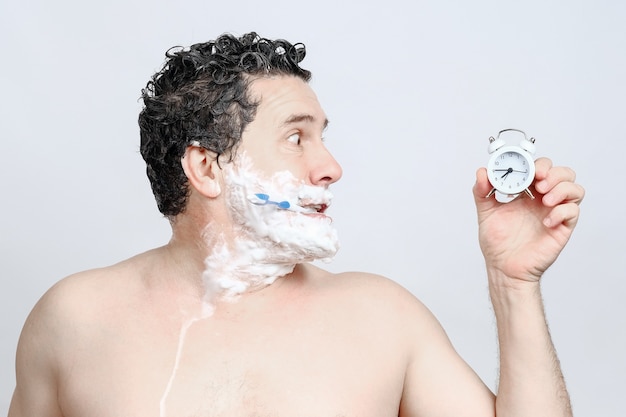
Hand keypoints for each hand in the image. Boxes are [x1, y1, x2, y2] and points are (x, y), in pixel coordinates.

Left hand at [473, 157, 584, 283]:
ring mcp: (554, 213)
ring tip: (545, 199)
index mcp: (526, 193)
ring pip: (575, 189)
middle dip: (552, 172)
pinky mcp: (562, 228)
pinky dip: (562, 211)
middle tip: (538, 182)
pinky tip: (546, 221)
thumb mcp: (485, 213)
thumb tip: (482, 172)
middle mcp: (542, 200)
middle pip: (562, 173)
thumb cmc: (497, 242)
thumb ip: (481, 191)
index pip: (540, 168)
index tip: (527, 168)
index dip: (537, 163)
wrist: (503, 267)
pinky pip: (573, 212)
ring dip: (562, 188)